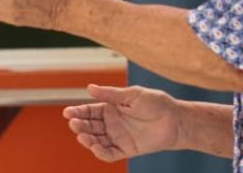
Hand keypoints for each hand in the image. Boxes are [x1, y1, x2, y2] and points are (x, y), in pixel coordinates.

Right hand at [62, 85, 182, 161]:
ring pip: (97, 140)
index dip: (78, 112)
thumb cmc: (155, 103)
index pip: (89, 111)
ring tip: (83, 136)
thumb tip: (89, 88)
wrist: (175, 120)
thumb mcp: (132, 94)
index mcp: (110, 108)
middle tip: (74, 124)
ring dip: (87, 139)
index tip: (68, 113)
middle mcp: (111, 123)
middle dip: (80, 125)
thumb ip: (111, 94)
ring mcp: (118, 137)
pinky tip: (95, 147)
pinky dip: (101, 152)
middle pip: (90, 126)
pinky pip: (110, 153)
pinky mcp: (126, 149)